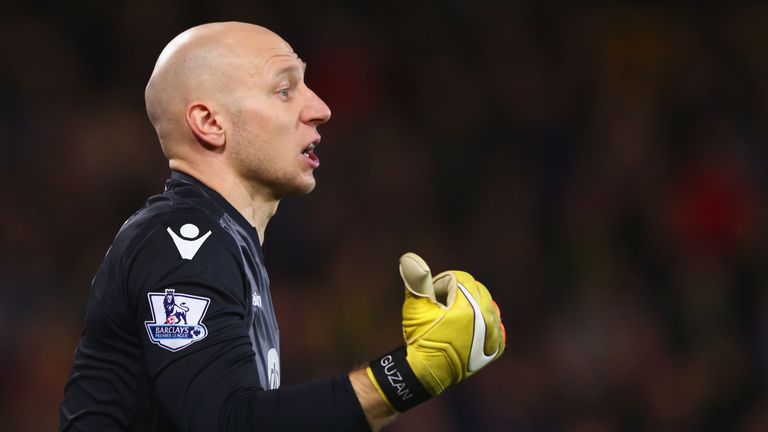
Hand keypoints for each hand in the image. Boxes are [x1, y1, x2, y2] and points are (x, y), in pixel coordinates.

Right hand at [399, 252, 505, 394]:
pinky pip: (496, 326)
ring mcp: (493, 333)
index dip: (441, 286)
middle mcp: (485, 317)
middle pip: (476, 290)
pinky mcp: (494, 348)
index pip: (459, 278)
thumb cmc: (421, 337)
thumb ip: (417, 279)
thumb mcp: (416, 306)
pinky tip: (472, 330)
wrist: (427, 371)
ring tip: (454, 320)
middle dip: (458, 294)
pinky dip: (486, 324)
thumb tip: (409, 257)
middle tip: (441, 310)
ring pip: (487, 306)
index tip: (433, 300)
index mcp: (468, 304)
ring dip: (472, 307)